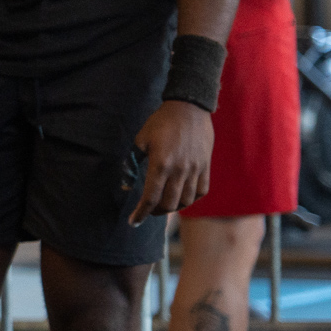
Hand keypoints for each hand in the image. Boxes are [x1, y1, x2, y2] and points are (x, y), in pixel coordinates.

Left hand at [130, 100, 211, 224]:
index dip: (140, 213)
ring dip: (173, 207)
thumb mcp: (140, 140)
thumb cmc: (160, 123)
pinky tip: (181, 196)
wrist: (189, 108)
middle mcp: (180, 170)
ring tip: (163, 204)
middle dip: (155, 212)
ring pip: (186, 201)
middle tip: (147, 210)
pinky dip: (191, 198)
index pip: (150, 197)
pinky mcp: (206, 166)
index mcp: (160, 164)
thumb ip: (132, 164)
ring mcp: (195, 169)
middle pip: (169, 204)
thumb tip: (125, 187)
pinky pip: (201, 191)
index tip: (133, 222)